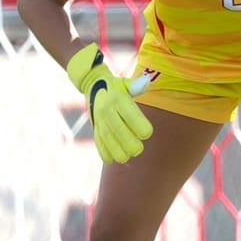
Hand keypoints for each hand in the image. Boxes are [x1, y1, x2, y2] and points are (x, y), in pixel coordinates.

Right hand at [66, 46, 153, 164]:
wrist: (93, 86)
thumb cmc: (117, 87)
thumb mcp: (125, 83)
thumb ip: (136, 85)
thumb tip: (147, 82)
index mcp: (117, 99)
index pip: (130, 115)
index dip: (140, 127)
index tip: (147, 133)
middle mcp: (106, 110)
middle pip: (119, 131)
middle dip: (131, 144)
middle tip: (138, 149)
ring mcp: (99, 120)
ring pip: (108, 140)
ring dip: (119, 152)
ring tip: (128, 155)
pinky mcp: (94, 128)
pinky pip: (98, 143)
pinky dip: (105, 154)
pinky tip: (113, 158)